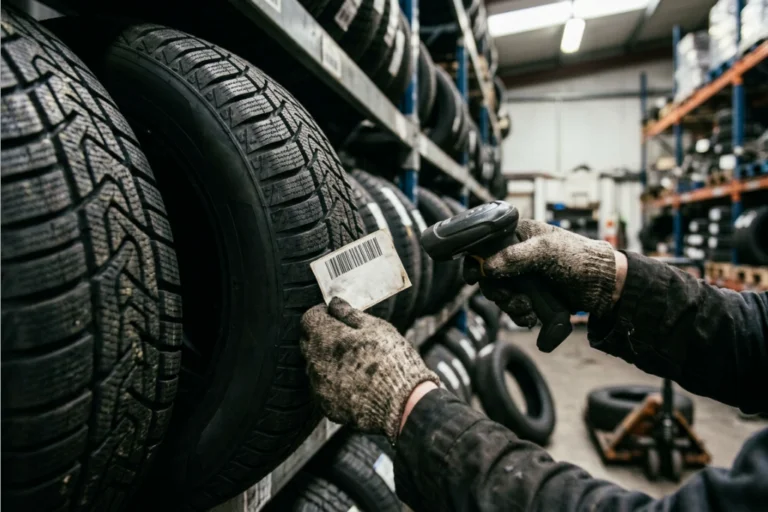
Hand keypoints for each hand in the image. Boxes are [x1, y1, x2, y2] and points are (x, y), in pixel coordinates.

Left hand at [300, 297, 439, 443]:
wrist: (400, 402)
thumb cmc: (390, 358)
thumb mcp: (374, 327)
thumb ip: (349, 313)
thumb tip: (334, 303)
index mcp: (324, 337)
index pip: (308, 318)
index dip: (323, 314)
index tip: (337, 316)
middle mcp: (314, 362)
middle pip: (308, 342)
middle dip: (322, 336)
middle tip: (347, 338)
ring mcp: (318, 386)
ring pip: (315, 367)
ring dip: (327, 360)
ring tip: (355, 362)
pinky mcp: (326, 406)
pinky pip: (324, 388)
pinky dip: (334, 383)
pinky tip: (355, 382)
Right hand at [464, 219, 622, 326]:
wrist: (604, 286)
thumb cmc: (579, 259)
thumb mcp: (547, 251)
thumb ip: (515, 256)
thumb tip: (487, 267)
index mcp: (518, 235)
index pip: (485, 246)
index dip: (476, 263)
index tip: (476, 278)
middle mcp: (516, 255)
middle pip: (489, 276)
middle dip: (498, 291)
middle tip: (509, 298)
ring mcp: (523, 276)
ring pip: (501, 294)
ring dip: (510, 305)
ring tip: (527, 309)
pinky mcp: (531, 295)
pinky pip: (513, 307)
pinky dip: (519, 314)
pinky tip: (531, 316)